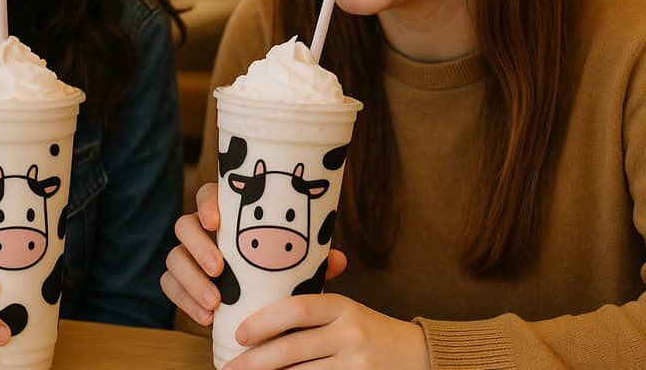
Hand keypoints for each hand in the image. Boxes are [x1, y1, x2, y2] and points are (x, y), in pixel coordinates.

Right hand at [160, 182, 346, 325]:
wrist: (260, 299)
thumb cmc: (275, 266)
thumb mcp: (294, 260)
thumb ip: (311, 259)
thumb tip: (338, 260)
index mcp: (226, 213)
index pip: (207, 195)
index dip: (208, 204)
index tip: (216, 221)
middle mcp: (201, 231)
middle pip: (184, 226)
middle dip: (198, 247)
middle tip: (220, 269)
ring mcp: (187, 255)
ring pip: (174, 258)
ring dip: (191, 280)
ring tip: (215, 303)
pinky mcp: (180, 281)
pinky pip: (170, 286)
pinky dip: (185, 302)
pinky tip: (206, 318)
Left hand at [224, 293, 429, 369]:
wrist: (416, 355)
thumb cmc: (367, 329)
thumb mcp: (345, 309)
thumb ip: (312, 301)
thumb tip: (261, 284)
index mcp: (342, 306)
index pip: (297, 308)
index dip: (264, 321)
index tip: (239, 333)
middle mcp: (350, 333)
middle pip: (292, 348)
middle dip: (255, 361)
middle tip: (230, 366)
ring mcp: (356, 363)